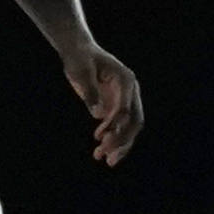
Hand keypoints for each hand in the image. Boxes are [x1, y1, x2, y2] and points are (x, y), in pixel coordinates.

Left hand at [67, 43, 144, 162]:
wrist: (79, 53)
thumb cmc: (80, 59)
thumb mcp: (81, 72)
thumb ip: (90, 91)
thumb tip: (98, 114)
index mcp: (125, 80)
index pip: (125, 107)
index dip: (113, 124)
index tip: (98, 136)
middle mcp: (130, 91)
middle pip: (134, 121)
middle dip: (122, 140)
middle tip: (107, 157)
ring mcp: (124, 99)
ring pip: (129, 127)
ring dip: (120, 145)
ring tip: (107, 161)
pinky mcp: (116, 106)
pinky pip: (119, 126)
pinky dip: (113, 139)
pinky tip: (101, 151)